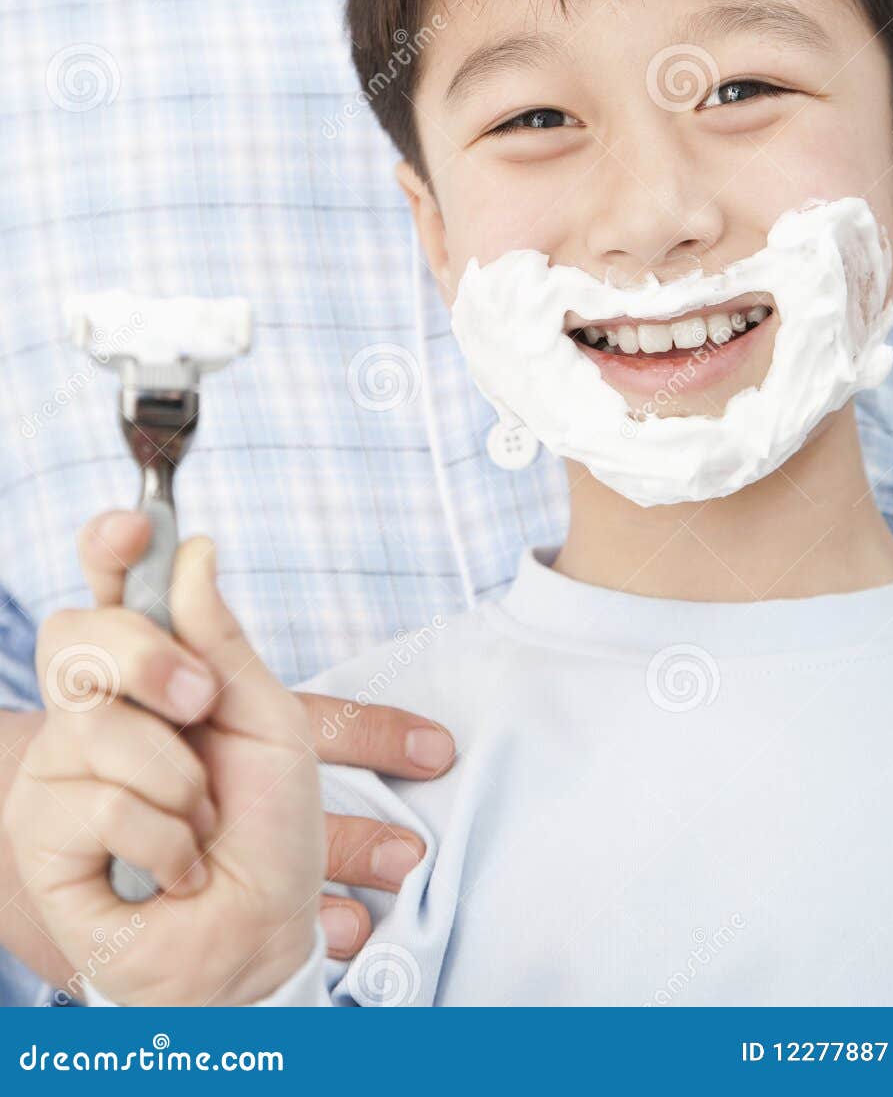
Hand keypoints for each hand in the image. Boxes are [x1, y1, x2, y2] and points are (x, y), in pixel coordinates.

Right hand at [71, 510, 455, 963]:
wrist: (260, 938)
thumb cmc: (269, 835)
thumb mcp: (271, 722)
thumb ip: (222, 640)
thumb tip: (191, 551)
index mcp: (154, 671)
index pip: (109, 589)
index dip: (107, 548)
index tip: (133, 529)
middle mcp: (98, 711)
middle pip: (74, 633)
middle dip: (144, 658)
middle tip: (200, 704)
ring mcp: (63, 770)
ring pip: (94, 725)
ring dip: (178, 782)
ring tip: (200, 823)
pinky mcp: (45, 835)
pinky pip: (97, 803)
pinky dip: (162, 839)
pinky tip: (172, 870)